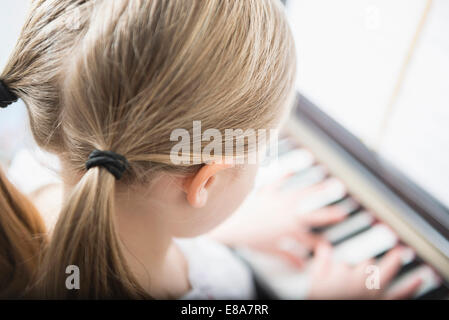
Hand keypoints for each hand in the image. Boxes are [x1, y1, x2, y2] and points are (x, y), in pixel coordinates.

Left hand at [209, 177, 346, 267]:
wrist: (232, 225)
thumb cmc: (251, 239)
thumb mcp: (272, 249)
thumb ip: (289, 256)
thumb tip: (300, 265)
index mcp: (291, 228)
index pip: (313, 232)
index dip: (327, 230)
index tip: (338, 225)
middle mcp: (288, 212)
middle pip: (313, 210)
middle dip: (329, 208)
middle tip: (343, 201)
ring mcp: (278, 200)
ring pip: (301, 192)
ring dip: (316, 187)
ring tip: (328, 179)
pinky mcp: (267, 192)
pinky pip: (278, 181)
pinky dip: (286, 175)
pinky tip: (294, 169)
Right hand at [307, 243, 422, 298]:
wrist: (322, 310)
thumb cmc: (322, 298)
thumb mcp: (314, 284)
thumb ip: (321, 265)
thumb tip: (324, 248)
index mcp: (342, 275)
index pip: (345, 261)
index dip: (341, 265)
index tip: (338, 269)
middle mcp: (360, 282)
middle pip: (365, 263)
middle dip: (365, 263)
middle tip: (365, 261)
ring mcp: (374, 293)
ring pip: (383, 272)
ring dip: (388, 265)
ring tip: (398, 254)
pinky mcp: (383, 303)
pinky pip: (400, 295)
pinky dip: (411, 287)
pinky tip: (418, 279)